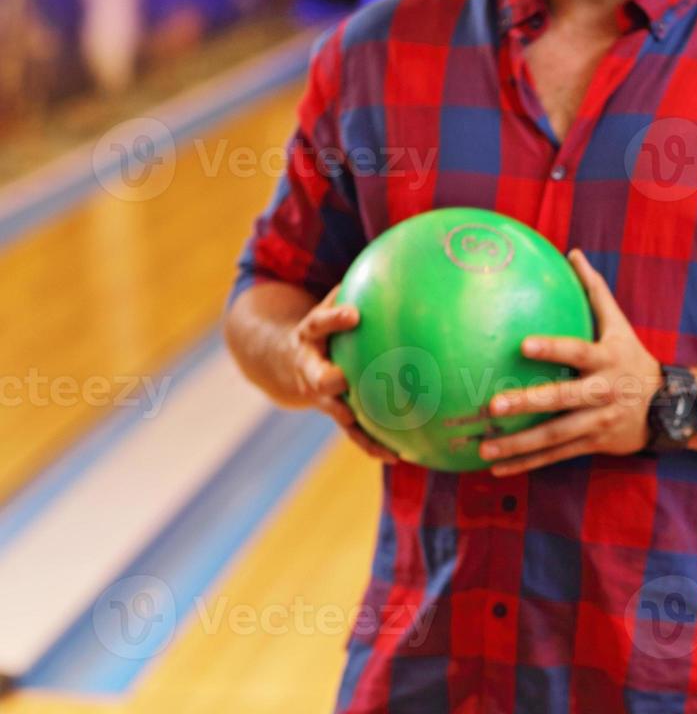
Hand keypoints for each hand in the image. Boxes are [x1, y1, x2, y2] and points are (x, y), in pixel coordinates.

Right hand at [286, 285, 398, 463]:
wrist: (282, 359)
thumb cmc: (322, 324)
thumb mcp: (330, 301)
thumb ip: (357, 286)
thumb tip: (399, 257)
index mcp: (309, 335)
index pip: (319, 323)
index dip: (334, 318)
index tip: (353, 314)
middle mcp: (310, 367)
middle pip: (316, 376)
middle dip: (328, 380)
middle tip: (345, 381)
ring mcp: (319, 394)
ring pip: (335, 411)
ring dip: (355, 423)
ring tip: (382, 437)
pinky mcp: (334, 412)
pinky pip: (352, 431)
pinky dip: (372, 443)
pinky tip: (399, 456)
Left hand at [472, 248, 662, 475]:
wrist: (669, 409)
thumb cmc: (632, 358)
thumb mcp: (620, 326)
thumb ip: (594, 291)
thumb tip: (572, 252)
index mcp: (607, 359)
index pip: (578, 352)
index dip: (553, 349)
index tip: (523, 346)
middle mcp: (603, 392)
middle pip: (564, 400)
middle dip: (529, 403)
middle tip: (493, 405)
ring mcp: (598, 422)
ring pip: (556, 436)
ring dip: (519, 445)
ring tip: (484, 448)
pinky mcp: (593, 444)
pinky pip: (556, 456)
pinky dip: (527, 464)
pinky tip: (496, 467)